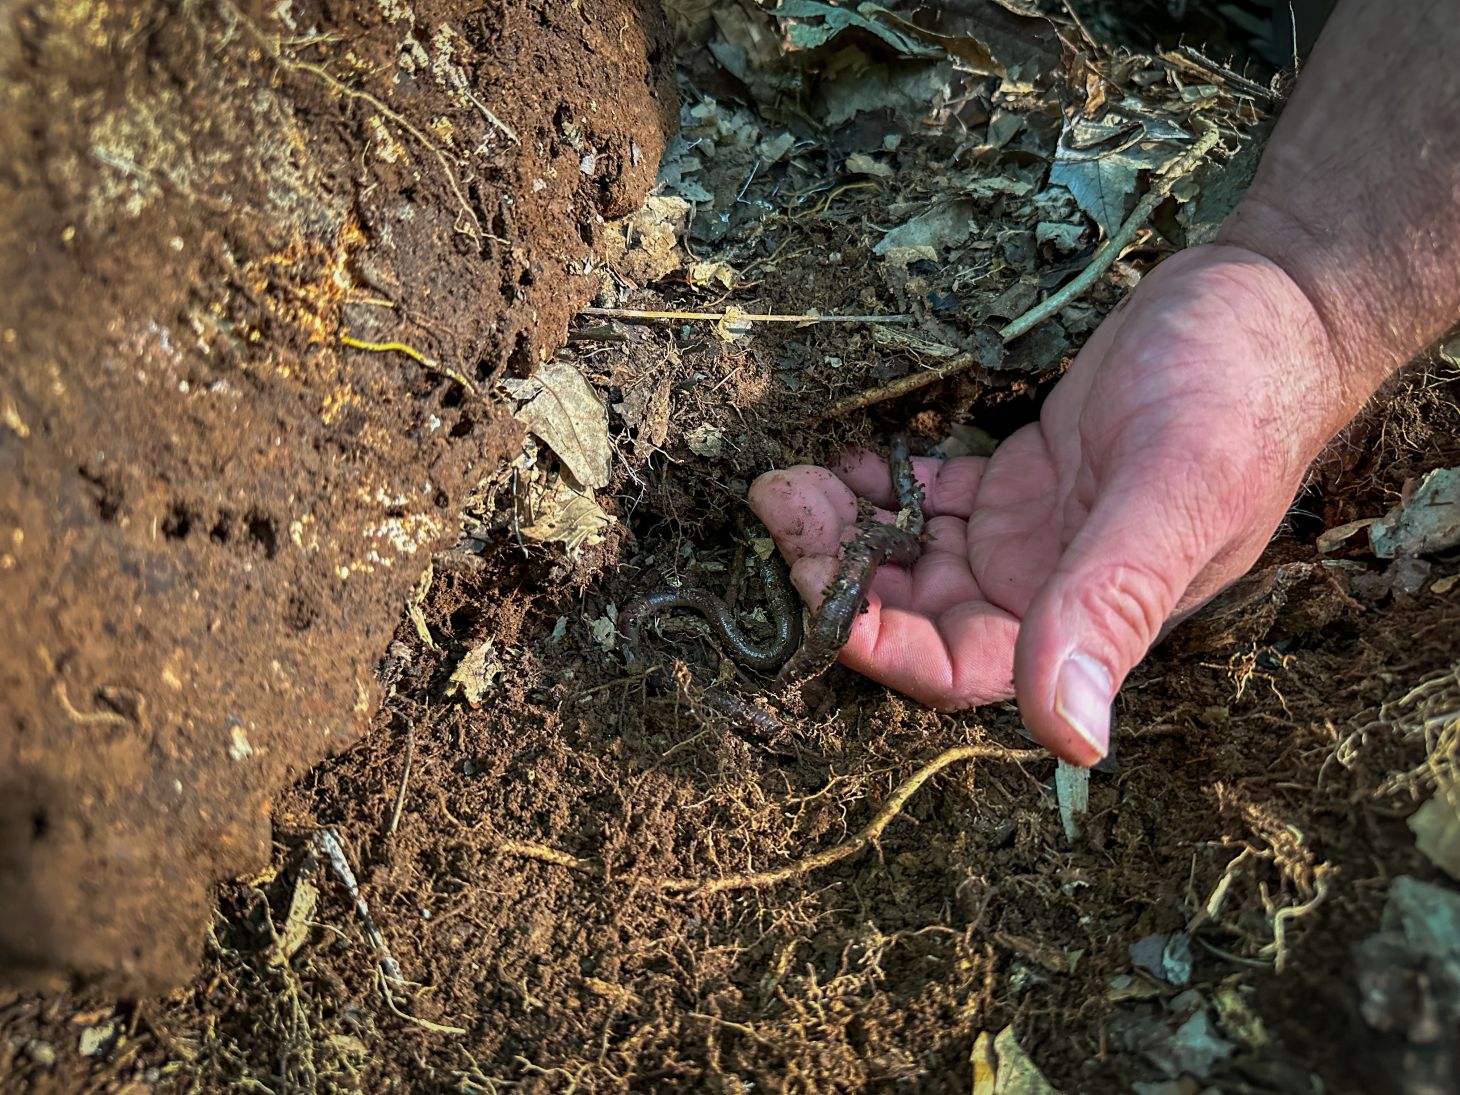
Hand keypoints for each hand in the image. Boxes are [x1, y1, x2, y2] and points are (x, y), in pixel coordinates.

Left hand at [750, 245, 1363, 764]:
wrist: (1273, 305)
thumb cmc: (1239, 394)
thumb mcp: (1176, 490)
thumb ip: (1113, 604)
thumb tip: (1074, 743)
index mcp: (1085, 620)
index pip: (950, 668)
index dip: (872, 640)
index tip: (811, 581)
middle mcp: (1046, 592)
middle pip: (912, 614)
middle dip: (838, 570)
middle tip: (782, 501)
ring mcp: (1029, 537)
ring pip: (911, 558)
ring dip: (847, 527)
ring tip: (795, 478)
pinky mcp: (1019, 482)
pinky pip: (930, 500)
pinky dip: (881, 485)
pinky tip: (844, 458)